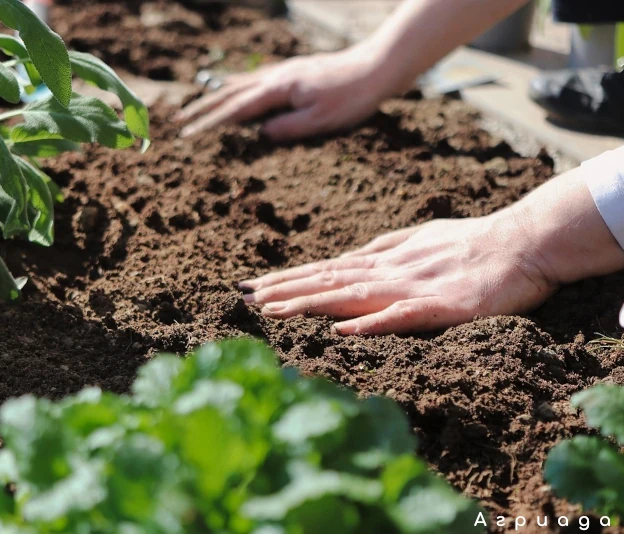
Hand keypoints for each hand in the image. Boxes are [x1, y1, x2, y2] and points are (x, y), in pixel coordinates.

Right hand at [176, 46, 392, 140]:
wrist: (376, 67)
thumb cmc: (352, 97)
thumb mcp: (321, 120)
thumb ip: (288, 128)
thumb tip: (260, 134)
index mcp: (279, 90)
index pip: (236, 110)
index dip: (210, 123)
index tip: (189, 135)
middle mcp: (276, 77)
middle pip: (230, 93)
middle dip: (203, 108)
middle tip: (180, 121)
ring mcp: (283, 72)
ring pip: (241, 83)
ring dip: (216, 96)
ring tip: (197, 105)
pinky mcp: (293, 72)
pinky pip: (255, 79)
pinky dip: (237, 85)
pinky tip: (234, 87)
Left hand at [240, 168, 623, 334]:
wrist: (523, 242)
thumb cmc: (472, 242)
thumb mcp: (418, 241)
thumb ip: (383, 249)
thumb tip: (349, 257)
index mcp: (383, 260)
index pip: (325, 270)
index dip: (287, 278)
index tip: (252, 286)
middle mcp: (388, 271)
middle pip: (327, 280)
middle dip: (283, 289)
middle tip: (242, 297)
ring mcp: (411, 288)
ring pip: (351, 295)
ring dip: (309, 302)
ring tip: (271, 310)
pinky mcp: (440, 306)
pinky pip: (400, 316)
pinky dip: (369, 323)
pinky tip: (341, 331)